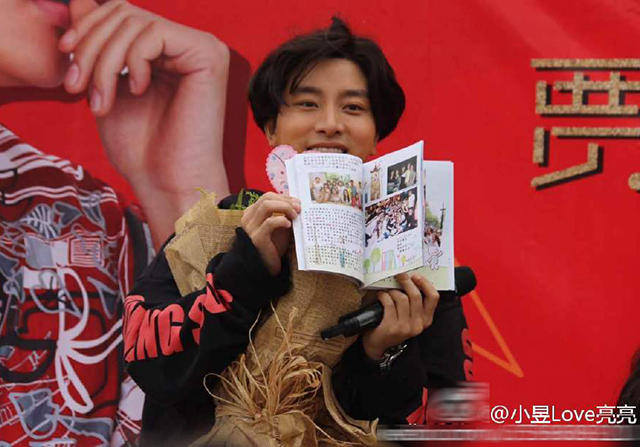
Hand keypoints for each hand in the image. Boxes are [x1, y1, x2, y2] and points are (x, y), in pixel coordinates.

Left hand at [59, 0, 229, 245]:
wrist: (168, 182)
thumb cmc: (142, 148)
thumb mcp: (106, 87)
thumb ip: (97, 45)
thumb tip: (80, 0)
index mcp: (168, 51)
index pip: (121, 14)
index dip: (87, 29)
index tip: (67, 60)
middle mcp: (187, 45)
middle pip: (123, 13)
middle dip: (91, 48)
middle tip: (78, 87)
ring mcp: (201, 48)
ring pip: (134, 22)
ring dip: (105, 62)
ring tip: (102, 100)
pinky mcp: (208, 56)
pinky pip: (153, 35)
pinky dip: (133, 63)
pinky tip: (139, 91)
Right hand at [240, 193, 300, 275]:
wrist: (267, 267)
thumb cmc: (274, 246)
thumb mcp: (280, 227)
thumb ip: (284, 214)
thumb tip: (297, 203)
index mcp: (252, 213)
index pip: (268, 197)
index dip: (284, 197)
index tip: (298, 203)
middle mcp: (248, 218)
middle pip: (267, 198)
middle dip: (286, 200)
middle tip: (299, 208)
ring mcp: (250, 228)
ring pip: (266, 206)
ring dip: (284, 207)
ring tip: (295, 215)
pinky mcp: (256, 238)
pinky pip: (269, 223)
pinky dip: (281, 220)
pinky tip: (289, 224)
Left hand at [361, 273, 438, 359]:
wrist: (378, 345)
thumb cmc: (394, 325)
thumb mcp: (409, 316)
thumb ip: (414, 302)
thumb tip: (410, 278)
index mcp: (426, 319)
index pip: (433, 298)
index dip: (426, 284)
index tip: (416, 276)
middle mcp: (418, 324)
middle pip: (416, 296)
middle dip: (406, 282)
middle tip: (399, 275)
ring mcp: (405, 327)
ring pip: (402, 298)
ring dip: (392, 291)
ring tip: (387, 291)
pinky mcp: (392, 327)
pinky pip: (389, 304)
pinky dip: (383, 296)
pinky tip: (380, 296)